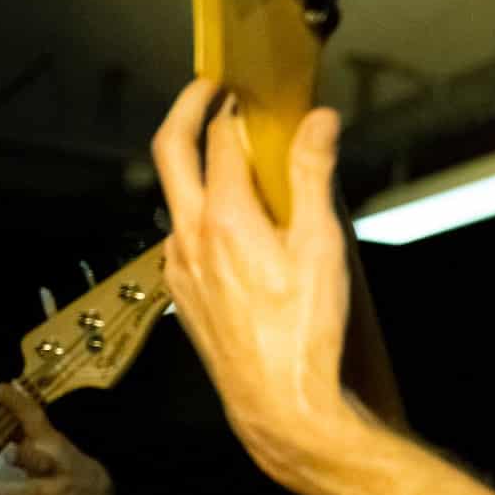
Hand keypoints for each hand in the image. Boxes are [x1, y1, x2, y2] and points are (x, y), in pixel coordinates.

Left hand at [0, 382, 113, 494]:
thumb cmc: (60, 462)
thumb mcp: (43, 442)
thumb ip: (11, 427)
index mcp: (52, 442)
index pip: (37, 419)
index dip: (20, 404)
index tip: (1, 389)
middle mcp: (54, 465)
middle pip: (40, 460)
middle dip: (25, 456)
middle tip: (7, 451)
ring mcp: (54, 491)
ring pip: (26, 491)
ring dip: (0, 491)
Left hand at [150, 78, 353, 477]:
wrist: (283, 405)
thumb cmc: (306, 333)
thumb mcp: (322, 246)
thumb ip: (315, 175)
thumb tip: (317, 121)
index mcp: (224, 218)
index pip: (222, 139)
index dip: (238, 106)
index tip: (253, 89)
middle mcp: (190, 237)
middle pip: (172, 152)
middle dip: (188, 111)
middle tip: (211, 90)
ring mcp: (181, 268)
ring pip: (178, 199)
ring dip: (201, 169)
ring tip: (238, 164)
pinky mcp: (184, 295)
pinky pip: (183, 238)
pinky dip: (202, 214)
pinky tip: (235, 229)